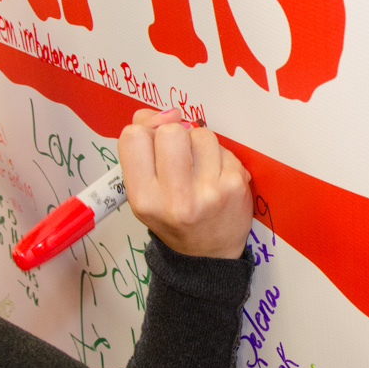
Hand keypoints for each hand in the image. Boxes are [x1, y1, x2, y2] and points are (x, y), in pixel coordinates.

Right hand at [118, 107, 252, 259]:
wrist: (207, 254)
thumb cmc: (172, 216)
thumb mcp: (144, 190)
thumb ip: (142, 148)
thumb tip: (162, 113)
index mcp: (144, 199)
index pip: (133, 137)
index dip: (144, 132)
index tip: (152, 143)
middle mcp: (175, 199)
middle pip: (170, 131)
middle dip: (174, 134)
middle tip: (178, 154)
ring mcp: (209, 193)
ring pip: (201, 134)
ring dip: (199, 143)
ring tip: (198, 167)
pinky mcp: (234, 186)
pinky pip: (224, 147)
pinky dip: (219, 156)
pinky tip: (215, 176)